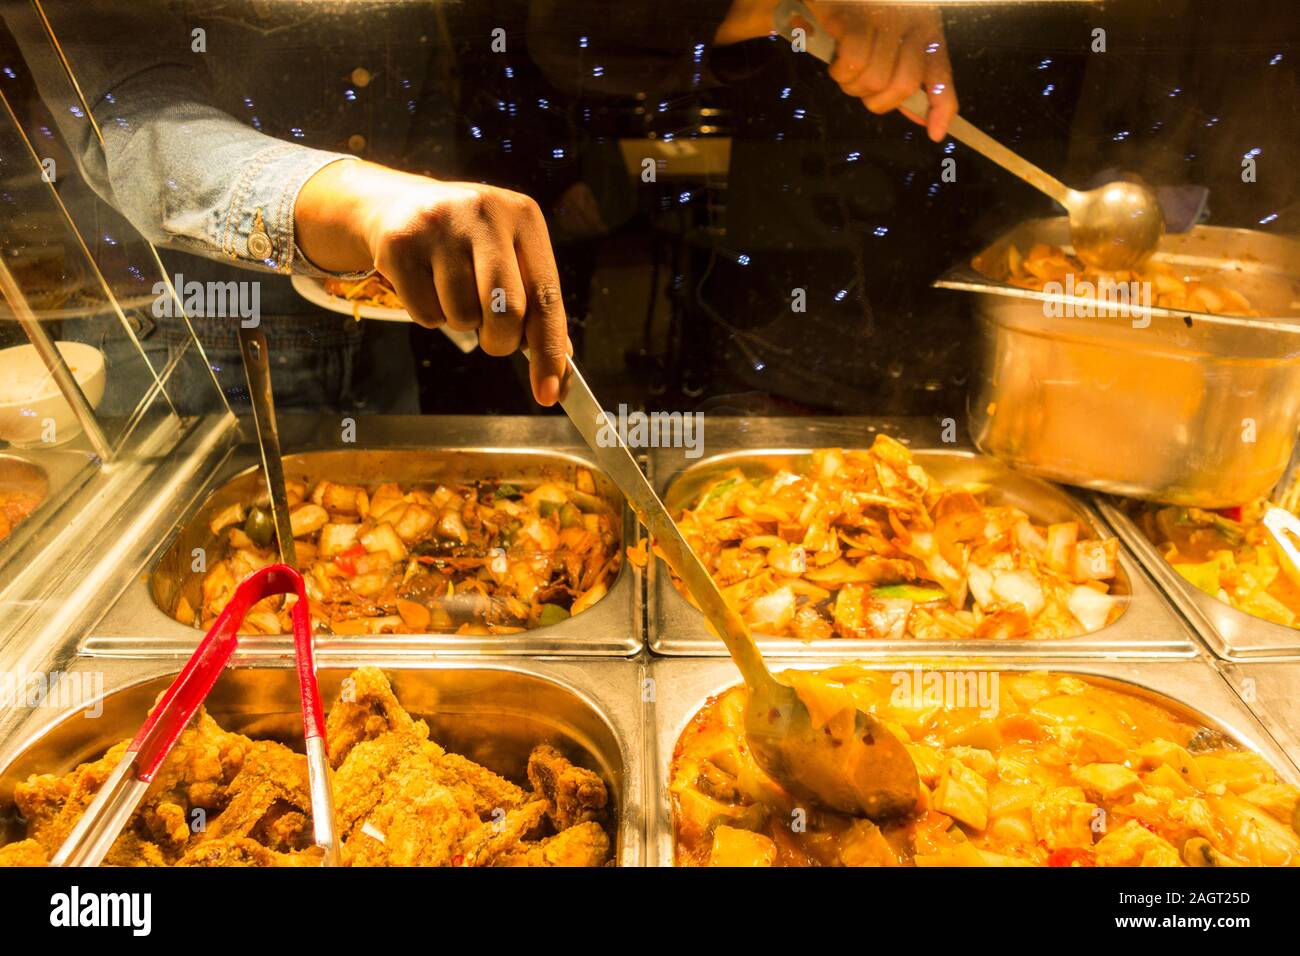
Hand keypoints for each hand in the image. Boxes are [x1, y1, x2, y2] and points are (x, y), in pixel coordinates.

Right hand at [295, 160, 570, 404]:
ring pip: (462, 316)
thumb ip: (535, 302)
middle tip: (492, 338)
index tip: (549, 394)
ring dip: (460, 322)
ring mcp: (440, 225)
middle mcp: (485, 213)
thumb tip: (561, 362)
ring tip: (452, 291)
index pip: (546, 296)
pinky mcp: (401, 243)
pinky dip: (430, 315)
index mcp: (523, 217)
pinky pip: (425, 314)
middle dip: (500, 340)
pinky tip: (426, 284)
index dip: (549, 351)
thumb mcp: (508, 255)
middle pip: (508, 310)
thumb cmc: (467, 243)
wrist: (398, 207)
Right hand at [807, 2, 956, 141]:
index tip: (936, 133)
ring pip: (874, 79)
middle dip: (876, 100)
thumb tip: (921, 116)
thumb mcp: (888, 39)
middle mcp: (913, 22)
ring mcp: (887, 18)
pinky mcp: (858, 17)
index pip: (941, 74)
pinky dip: (839, 70)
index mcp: (926, 29)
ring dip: (851, 84)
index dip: (941, 107)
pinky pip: (853, 61)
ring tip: (843, 67)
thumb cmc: (857, 12)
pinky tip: (835, 58)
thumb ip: (903, 75)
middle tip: (860, 87)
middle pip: (903, 86)